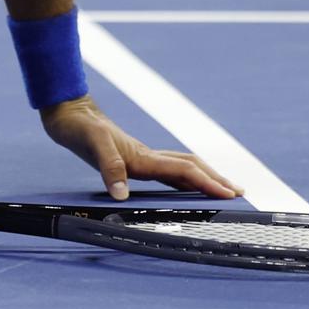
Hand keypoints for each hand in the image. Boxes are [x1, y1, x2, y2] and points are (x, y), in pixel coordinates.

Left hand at [41, 95, 241, 200]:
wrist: (69, 114)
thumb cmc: (79, 128)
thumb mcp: (91, 146)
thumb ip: (108, 168)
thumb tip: (122, 195)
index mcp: (143, 157)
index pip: (184, 170)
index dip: (207, 183)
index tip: (230, 194)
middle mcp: (147, 157)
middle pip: (191, 167)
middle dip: (216, 180)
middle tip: (239, 193)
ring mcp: (143, 157)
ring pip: (182, 167)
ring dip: (204, 178)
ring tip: (222, 188)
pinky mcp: (134, 158)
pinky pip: (167, 170)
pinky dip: (184, 178)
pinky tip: (185, 185)